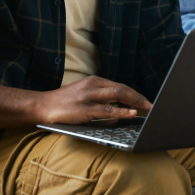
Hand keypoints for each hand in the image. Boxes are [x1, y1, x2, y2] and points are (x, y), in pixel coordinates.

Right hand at [36, 76, 151, 124]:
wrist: (43, 105)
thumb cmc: (65, 103)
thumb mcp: (85, 95)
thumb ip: (102, 99)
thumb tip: (122, 109)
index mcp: (94, 80)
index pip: (120, 85)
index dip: (135, 93)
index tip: (145, 101)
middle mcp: (93, 85)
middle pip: (122, 88)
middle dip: (139, 97)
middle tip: (151, 105)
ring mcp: (89, 96)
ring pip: (118, 95)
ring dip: (135, 102)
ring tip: (146, 108)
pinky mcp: (85, 108)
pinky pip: (108, 110)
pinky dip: (122, 111)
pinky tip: (131, 113)